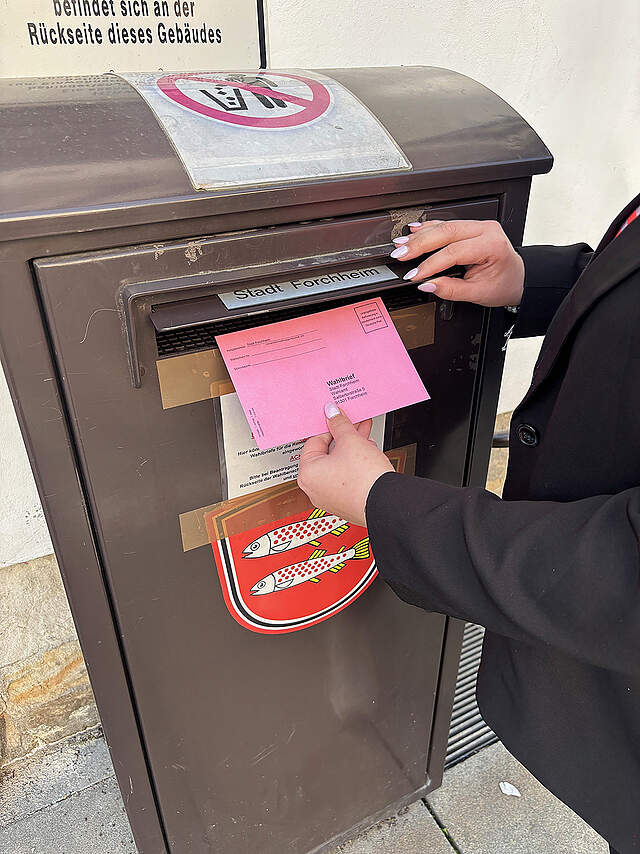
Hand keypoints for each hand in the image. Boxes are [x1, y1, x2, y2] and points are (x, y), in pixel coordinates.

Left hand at [297, 404, 393, 525]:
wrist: (387, 504)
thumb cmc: (365, 480)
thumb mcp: (351, 441)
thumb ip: (339, 424)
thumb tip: (331, 413)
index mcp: (307, 474)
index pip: (314, 441)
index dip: (329, 427)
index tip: (339, 419)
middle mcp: (314, 489)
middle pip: (326, 454)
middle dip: (343, 438)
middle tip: (354, 426)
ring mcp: (329, 498)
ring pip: (338, 466)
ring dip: (351, 450)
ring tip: (365, 439)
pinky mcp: (345, 503)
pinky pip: (345, 478)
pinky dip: (355, 466)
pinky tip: (368, 455)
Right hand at [390, 219, 523, 306]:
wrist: (518, 278)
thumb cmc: (504, 284)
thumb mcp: (478, 293)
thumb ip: (451, 289)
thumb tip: (427, 284)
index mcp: (491, 245)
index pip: (453, 252)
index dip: (430, 265)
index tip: (414, 275)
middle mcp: (486, 230)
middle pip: (446, 232)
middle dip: (419, 244)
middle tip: (400, 254)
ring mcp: (479, 226)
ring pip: (444, 225)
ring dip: (420, 235)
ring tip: (402, 244)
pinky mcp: (471, 227)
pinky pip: (447, 224)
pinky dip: (428, 228)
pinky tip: (413, 231)